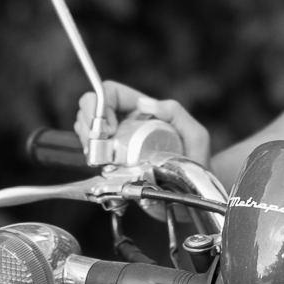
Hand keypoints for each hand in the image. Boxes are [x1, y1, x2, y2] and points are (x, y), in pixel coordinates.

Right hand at [73, 80, 211, 164]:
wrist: (192, 191)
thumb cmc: (196, 160)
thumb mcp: (195, 134)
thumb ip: (175, 113)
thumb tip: (142, 102)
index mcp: (142, 110)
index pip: (111, 92)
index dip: (101, 104)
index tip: (108, 129)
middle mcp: (126, 120)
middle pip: (91, 106)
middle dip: (87, 123)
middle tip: (96, 146)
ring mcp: (116, 138)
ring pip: (86, 126)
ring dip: (86, 139)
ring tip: (99, 157)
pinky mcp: (111, 158)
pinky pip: (90, 149)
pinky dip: (89, 154)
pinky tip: (99, 164)